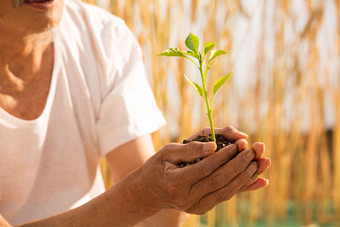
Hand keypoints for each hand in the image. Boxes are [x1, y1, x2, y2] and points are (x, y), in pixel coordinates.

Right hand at [125, 126, 269, 214]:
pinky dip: (243, 187)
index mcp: (175, 182)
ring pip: (227, 191)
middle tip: (255, 149)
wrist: (148, 192)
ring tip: (262, 161)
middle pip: (220, 180)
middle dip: (241, 163)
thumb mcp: (166, 152)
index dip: (226, 154)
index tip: (240, 142)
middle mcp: (186, 198)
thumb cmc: (157, 167)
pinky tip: (259, 179)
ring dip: (247, 175)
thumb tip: (215, 146)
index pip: (207, 167)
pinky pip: (226, 196)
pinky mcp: (202, 209)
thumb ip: (190, 149)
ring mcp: (195, 206)